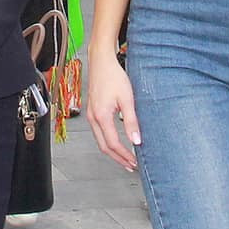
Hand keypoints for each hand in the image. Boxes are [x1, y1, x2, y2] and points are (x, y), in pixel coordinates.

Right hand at [86, 47, 140, 170]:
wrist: (101, 62)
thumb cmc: (114, 76)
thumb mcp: (127, 99)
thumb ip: (131, 121)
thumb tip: (136, 140)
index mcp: (101, 117)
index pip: (113, 144)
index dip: (124, 156)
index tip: (134, 162)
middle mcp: (93, 118)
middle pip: (104, 147)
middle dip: (118, 158)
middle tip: (131, 166)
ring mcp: (91, 115)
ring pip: (100, 140)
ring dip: (113, 151)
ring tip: (126, 157)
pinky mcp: (92, 111)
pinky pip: (99, 132)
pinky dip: (108, 141)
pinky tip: (117, 142)